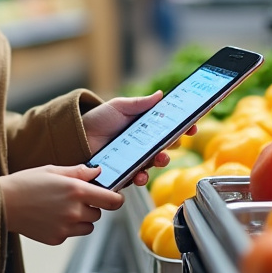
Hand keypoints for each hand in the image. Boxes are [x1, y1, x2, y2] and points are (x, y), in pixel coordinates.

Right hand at [0, 164, 123, 244]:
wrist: (2, 204)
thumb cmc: (26, 183)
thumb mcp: (53, 170)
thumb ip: (79, 171)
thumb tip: (98, 172)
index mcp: (76, 190)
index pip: (112, 201)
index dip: (116, 199)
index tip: (113, 197)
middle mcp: (74, 211)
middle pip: (99, 213)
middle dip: (92, 206)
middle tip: (73, 198)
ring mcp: (66, 227)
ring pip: (88, 226)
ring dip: (81, 218)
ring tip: (61, 208)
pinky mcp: (57, 239)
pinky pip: (72, 234)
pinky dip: (67, 227)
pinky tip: (50, 216)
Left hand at [82, 90, 197, 187]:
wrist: (79, 135)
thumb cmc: (99, 119)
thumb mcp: (120, 106)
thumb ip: (140, 103)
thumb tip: (161, 95)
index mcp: (146, 126)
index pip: (170, 127)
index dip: (184, 127)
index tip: (192, 126)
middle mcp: (144, 143)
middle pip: (167, 146)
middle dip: (175, 145)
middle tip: (176, 142)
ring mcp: (136, 159)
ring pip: (155, 163)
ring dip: (161, 162)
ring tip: (160, 159)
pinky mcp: (126, 172)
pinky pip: (138, 177)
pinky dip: (142, 177)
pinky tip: (140, 175)